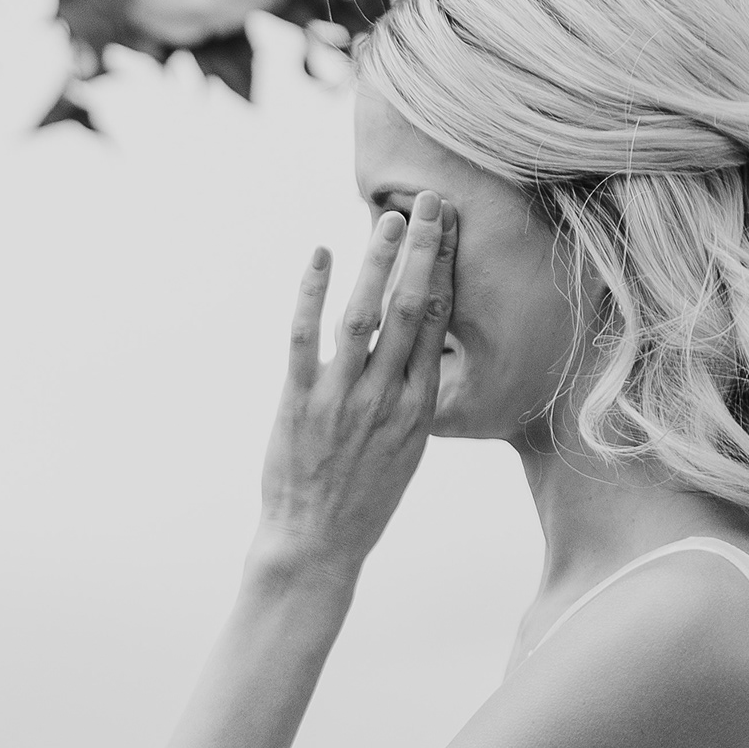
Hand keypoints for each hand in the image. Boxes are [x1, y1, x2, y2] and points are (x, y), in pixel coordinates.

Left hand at [253, 191, 453, 585]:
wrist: (317, 544)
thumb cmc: (363, 495)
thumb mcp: (408, 447)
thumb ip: (413, 394)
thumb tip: (418, 344)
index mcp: (419, 406)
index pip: (437, 324)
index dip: (444, 270)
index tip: (448, 230)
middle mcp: (387, 397)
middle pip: (409, 310)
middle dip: (421, 252)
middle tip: (429, 204)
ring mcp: (343, 399)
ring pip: (364, 318)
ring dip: (376, 264)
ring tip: (386, 220)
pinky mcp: (300, 404)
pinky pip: (305, 339)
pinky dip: (313, 294)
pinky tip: (320, 257)